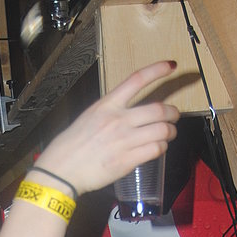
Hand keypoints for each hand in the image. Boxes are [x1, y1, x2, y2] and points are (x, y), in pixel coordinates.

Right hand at [34, 62, 179, 197]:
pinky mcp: (127, 160)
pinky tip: (158, 148)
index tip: (171, 66)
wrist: (62, 171)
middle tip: (174, 116)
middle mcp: (117, 120)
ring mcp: (123, 140)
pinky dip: (161, 148)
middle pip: (158, 109)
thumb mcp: (88, 118)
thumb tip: (128, 114)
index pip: (137, 80)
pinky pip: (154, 150)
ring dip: (170, 132)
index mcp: (107, 105)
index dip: (157, 70)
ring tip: (169, 134)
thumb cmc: (70, 146)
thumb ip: (109, 113)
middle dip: (172, 112)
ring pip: (161, 130)